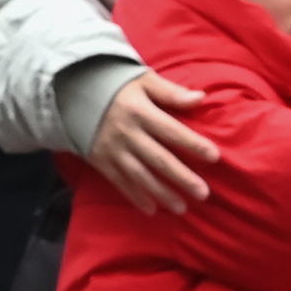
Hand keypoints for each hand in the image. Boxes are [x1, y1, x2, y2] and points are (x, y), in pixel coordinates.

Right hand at [88, 72, 221, 215]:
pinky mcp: (100, 160)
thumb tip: (201, 98)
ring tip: (181, 208)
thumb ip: (171, 92)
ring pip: (140, 175)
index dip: (193, 144)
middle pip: (158, 158)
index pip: (171, 130)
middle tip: (203, 194)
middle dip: (181, 177)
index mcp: (140, 110)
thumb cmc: (119, 85)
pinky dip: (134, 196)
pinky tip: (151, 209)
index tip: (214, 157)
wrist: (76, 91)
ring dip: (161, 193)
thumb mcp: (145, 80)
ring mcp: (112, 149)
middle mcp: (127, 132)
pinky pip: (119, 181)